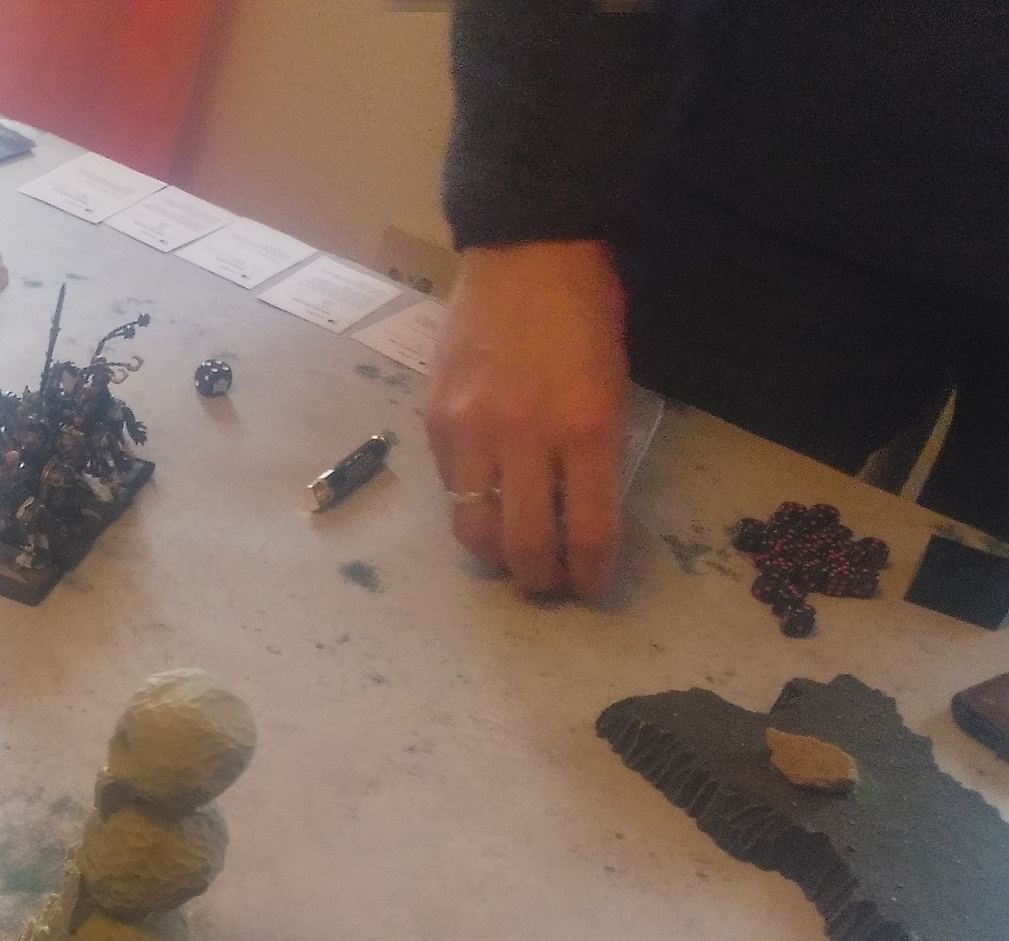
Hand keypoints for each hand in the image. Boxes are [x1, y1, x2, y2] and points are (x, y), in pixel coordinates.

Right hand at [424, 240, 629, 598]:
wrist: (527, 247)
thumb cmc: (586, 309)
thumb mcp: (612, 380)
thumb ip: (596, 446)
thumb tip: (579, 506)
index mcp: (588, 427)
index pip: (589, 530)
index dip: (590, 572)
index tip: (589, 585)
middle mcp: (527, 438)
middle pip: (525, 544)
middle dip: (538, 579)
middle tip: (546, 584)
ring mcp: (473, 431)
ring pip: (474, 528)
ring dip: (494, 553)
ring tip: (507, 552)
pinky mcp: (437, 420)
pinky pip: (451, 485)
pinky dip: (470, 501)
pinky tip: (484, 492)